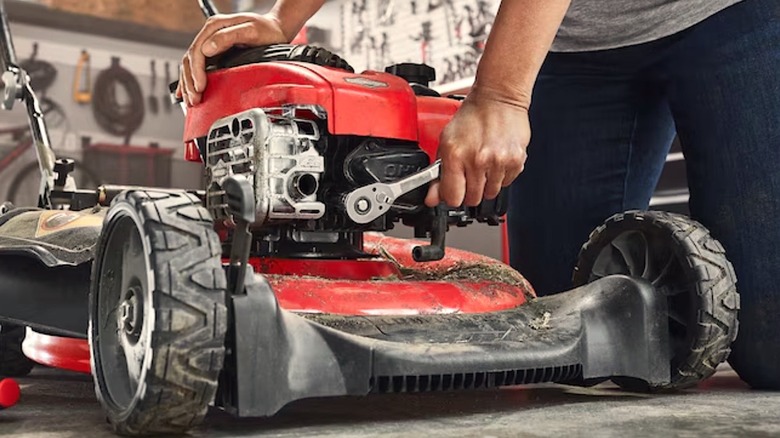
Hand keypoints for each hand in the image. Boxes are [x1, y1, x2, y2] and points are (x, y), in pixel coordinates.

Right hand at [177, 13, 287, 105]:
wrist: (276, 29)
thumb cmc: (267, 30)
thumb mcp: (251, 31)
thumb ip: (229, 37)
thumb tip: (207, 48)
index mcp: (215, 26)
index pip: (197, 51)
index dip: (196, 71)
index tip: (200, 87)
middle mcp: (211, 34)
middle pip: (190, 59)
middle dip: (190, 81)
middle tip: (195, 99)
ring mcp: (211, 43)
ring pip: (190, 64)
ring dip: (188, 83)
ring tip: (192, 99)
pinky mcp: (215, 52)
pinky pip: (196, 66)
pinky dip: (190, 79)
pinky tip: (187, 90)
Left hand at [425, 88, 529, 207]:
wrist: (499, 98)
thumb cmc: (472, 116)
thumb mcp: (446, 142)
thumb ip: (438, 173)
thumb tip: (432, 197)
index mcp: (456, 155)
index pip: (452, 197)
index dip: (451, 196)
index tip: (452, 190)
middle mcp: (478, 160)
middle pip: (472, 199)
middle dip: (468, 191)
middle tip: (468, 175)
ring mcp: (499, 162)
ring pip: (490, 193)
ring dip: (485, 184)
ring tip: (483, 164)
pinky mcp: (516, 162)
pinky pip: (506, 183)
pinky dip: (500, 176)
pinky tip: (495, 160)